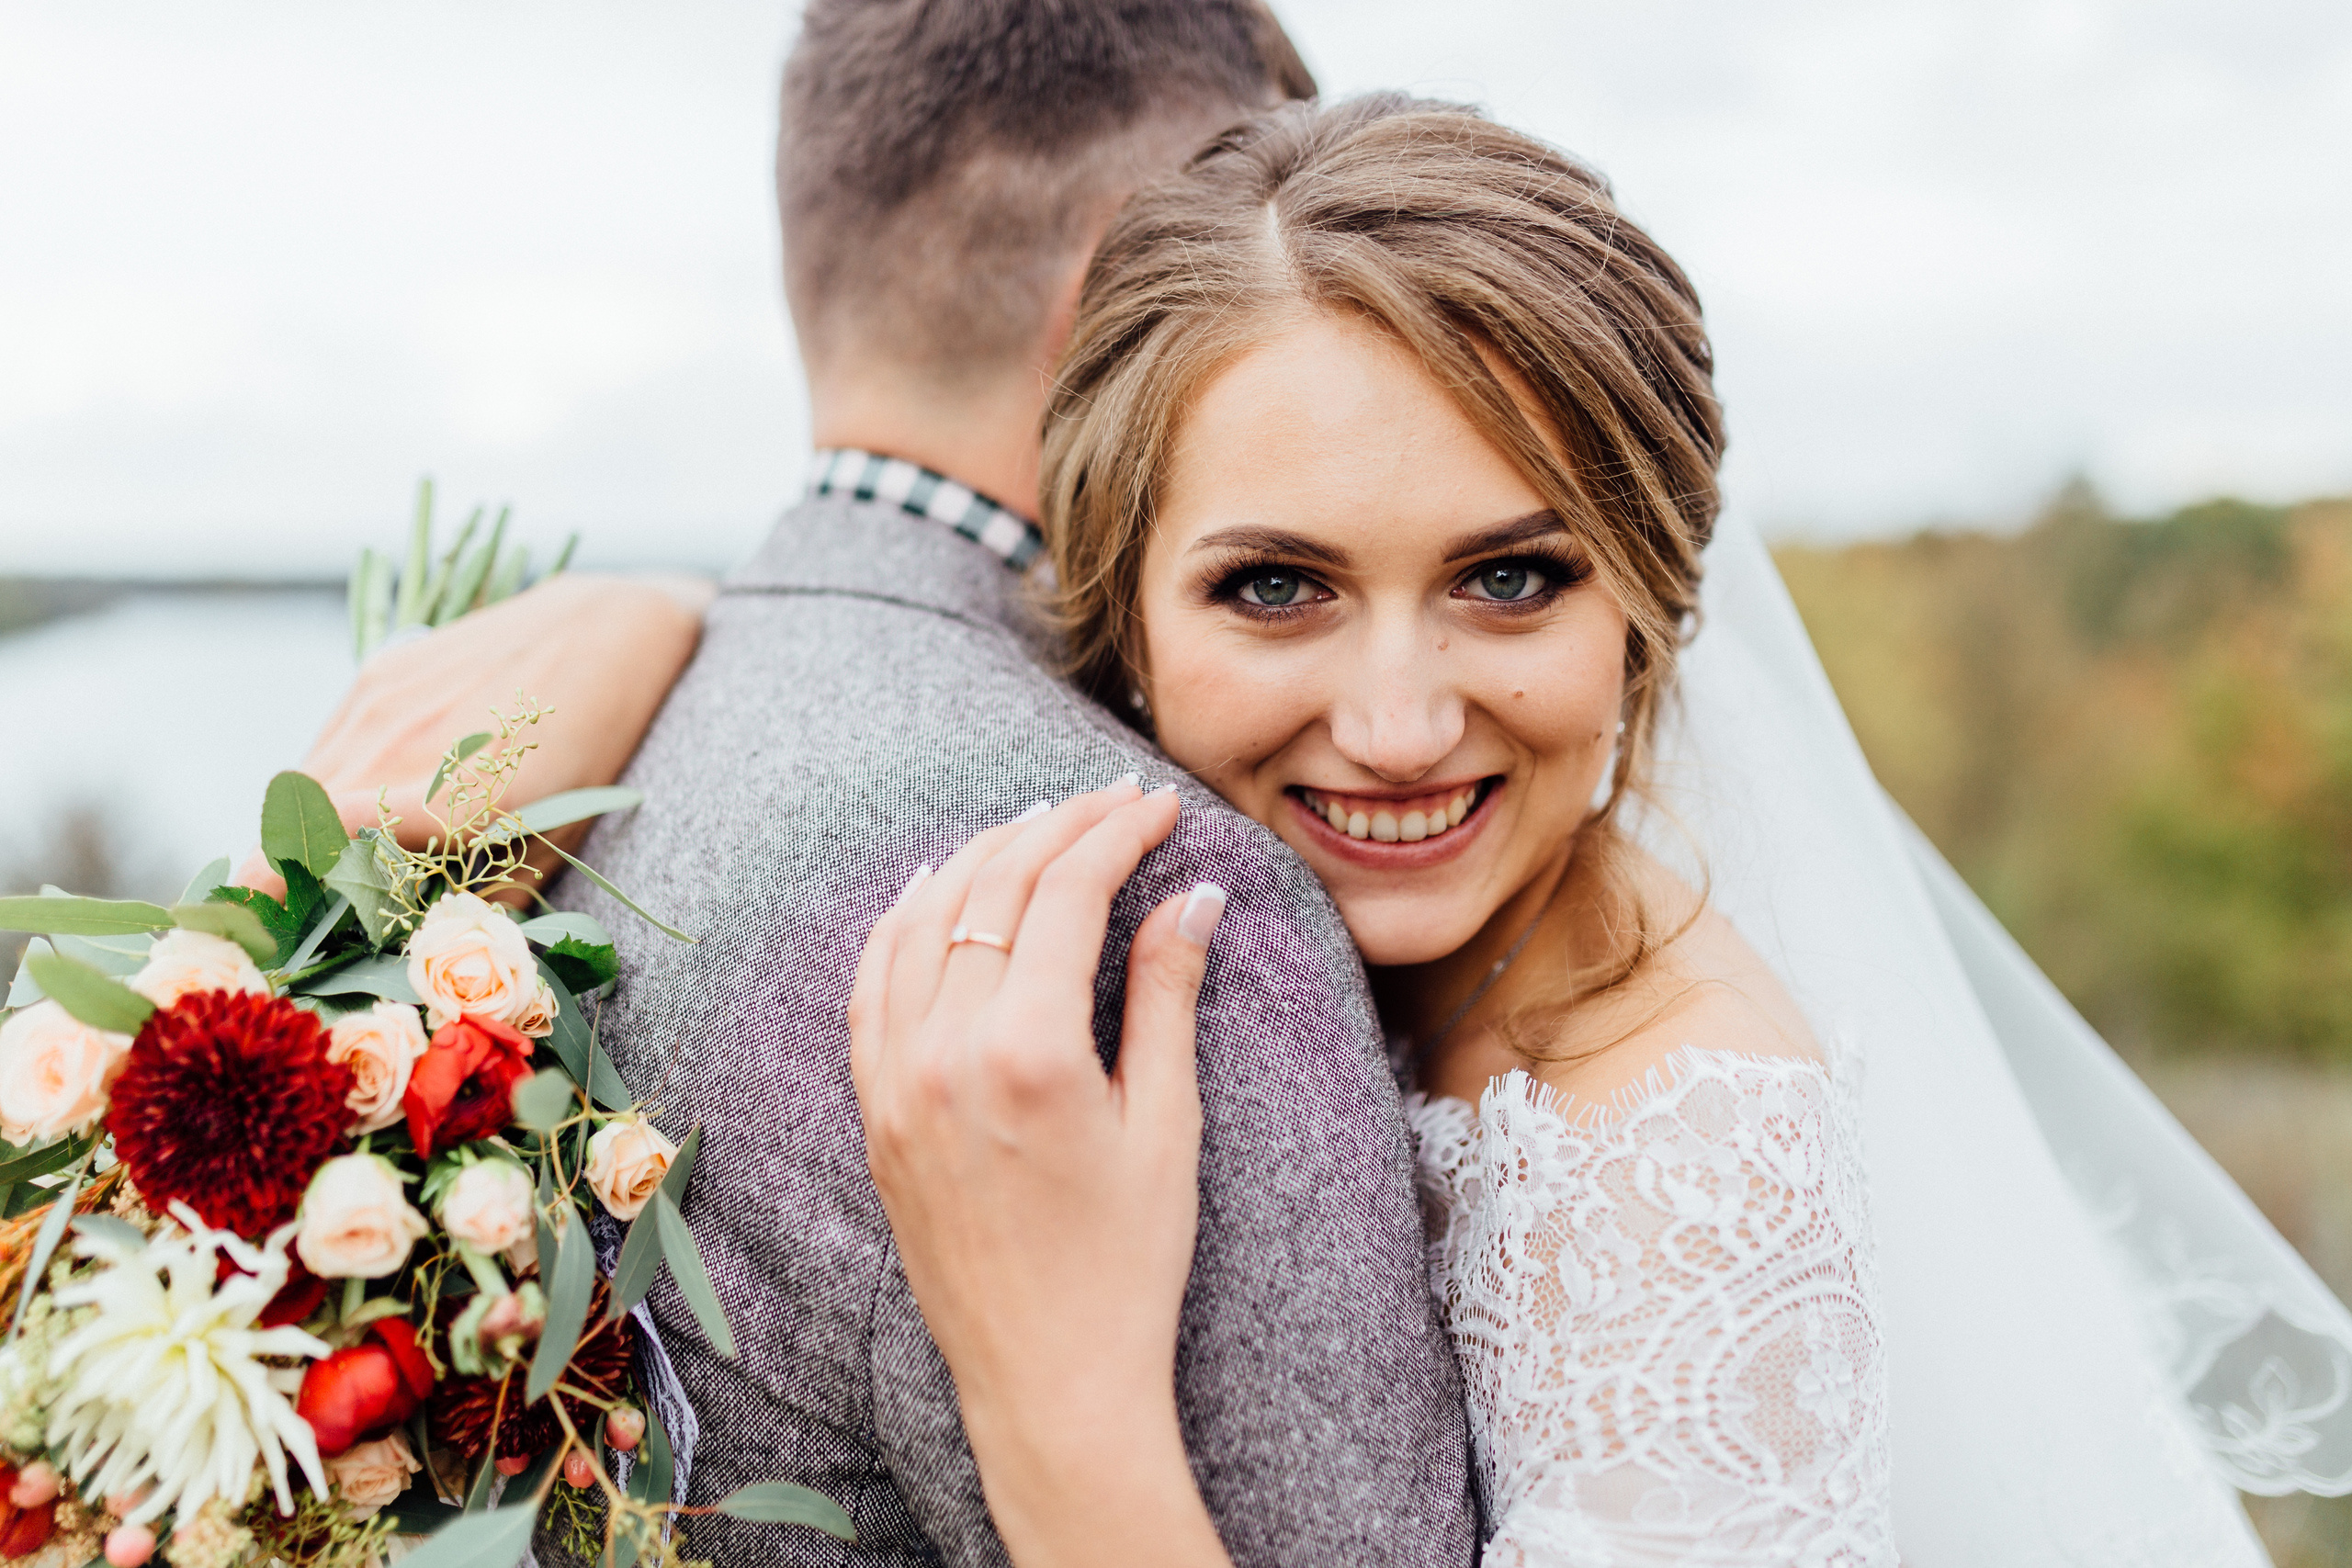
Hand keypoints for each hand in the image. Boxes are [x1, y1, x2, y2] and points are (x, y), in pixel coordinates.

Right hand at [235, 573, 709, 897]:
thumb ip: (480, 904)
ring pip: (303, 783)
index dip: (261, 890)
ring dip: (307, 826)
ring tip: (347, 854)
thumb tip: (413, 952)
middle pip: (290, 823)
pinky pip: (329, 743)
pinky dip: (334, 780)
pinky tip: (376, 793)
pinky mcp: (378, 673)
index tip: (251, 929)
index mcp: (450, 801)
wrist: (606, 631)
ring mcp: (382, 703)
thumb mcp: (552, 845)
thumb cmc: (593, 755)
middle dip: (284, 874)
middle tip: (307, 910)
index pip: (308, 843)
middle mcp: (400, 747)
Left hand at [849, 782, 1233, 1567]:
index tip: (1158, 805)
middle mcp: (945, 1051)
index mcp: (1030, 1051)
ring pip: (922, 921)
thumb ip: (1167, 997)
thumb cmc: (1127, 1265)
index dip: (1116, 833)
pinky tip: (934, 888)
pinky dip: (902, 921)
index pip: (1065, 893)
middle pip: (994, 891)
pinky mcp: (872, 1110)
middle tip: (1113, 801)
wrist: (1049, 1380)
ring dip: (981, 858)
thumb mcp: (1168, 1126)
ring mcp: (895, 1079)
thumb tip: (1189, 894)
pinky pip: (870, 983)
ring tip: (1036, 824)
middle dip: (1058, 828)